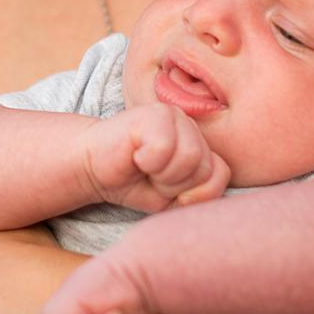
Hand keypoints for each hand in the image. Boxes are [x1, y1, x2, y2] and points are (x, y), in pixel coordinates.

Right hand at [82, 103, 228, 212]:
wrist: (93, 167)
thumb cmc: (134, 182)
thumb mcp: (174, 200)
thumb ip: (201, 196)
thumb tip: (202, 196)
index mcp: (202, 145)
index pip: (220, 175)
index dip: (192, 193)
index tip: (166, 189)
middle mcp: (193, 127)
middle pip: (204, 169)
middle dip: (174, 184)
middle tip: (151, 176)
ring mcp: (176, 116)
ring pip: (190, 158)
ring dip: (161, 173)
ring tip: (144, 165)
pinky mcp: (155, 112)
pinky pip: (165, 147)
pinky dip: (147, 161)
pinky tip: (135, 155)